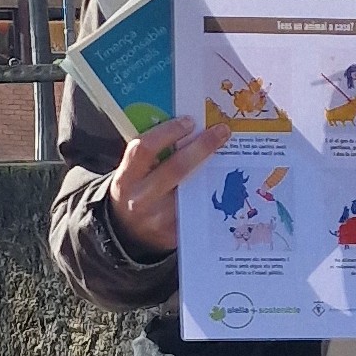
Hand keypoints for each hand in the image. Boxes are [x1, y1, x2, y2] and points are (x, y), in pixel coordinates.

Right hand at [105, 116, 229, 256]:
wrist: (128, 231)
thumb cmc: (135, 192)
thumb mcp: (132, 174)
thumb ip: (152, 156)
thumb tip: (188, 129)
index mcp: (126, 178)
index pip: (145, 149)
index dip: (168, 133)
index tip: (189, 121)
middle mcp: (141, 199)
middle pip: (175, 170)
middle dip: (201, 148)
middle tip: (221, 132)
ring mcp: (159, 219)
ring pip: (192, 192)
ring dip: (213, 172)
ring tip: (230, 154)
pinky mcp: (176, 234)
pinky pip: (199, 212)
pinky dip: (215, 195)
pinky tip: (227, 182)